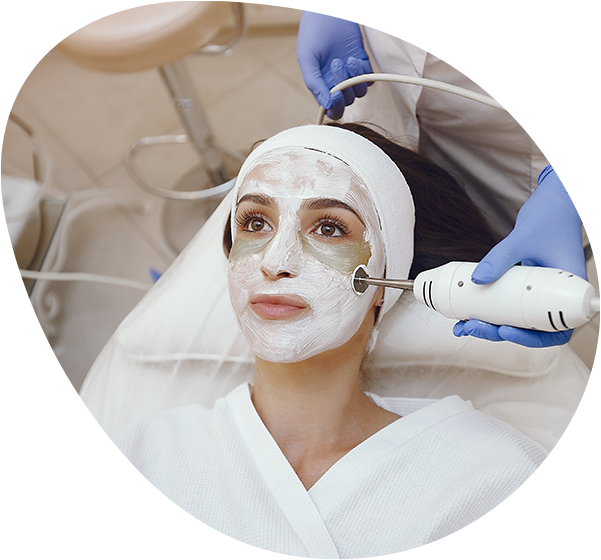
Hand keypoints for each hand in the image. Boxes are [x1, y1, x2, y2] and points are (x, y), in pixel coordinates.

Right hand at [297, 0, 372, 119]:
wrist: (329, 8)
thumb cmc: (313, 33)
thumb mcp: (307, 59)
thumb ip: (314, 84)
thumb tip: (327, 105)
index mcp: (320, 86)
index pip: (331, 110)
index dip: (335, 107)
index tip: (335, 93)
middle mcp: (335, 83)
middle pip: (347, 103)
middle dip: (344, 89)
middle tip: (336, 64)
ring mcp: (350, 74)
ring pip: (359, 93)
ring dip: (355, 79)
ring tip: (346, 59)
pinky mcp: (362, 63)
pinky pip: (368, 79)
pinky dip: (364, 72)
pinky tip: (354, 58)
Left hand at [455, 153, 600, 347]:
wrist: (554, 203)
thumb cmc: (550, 217)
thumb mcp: (523, 237)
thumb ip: (500, 257)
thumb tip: (475, 279)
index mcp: (569, 290)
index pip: (556, 329)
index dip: (531, 338)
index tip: (506, 329)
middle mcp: (555, 296)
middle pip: (530, 329)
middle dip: (498, 332)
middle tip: (471, 326)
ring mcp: (540, 292)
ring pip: (517, 319)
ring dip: (490, 326)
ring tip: (462, 325)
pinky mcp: (526, 286)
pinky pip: (509, 304)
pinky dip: (491, 310)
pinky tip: (468, 313)